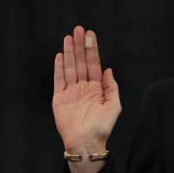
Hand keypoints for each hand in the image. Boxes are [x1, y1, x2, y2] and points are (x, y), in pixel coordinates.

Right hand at [52, 25, 121, 152]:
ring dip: (69, 52)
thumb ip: (111, 87)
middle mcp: (83, 88)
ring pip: (70, 67)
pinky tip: (60, 55)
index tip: (90, 34)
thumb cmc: (102, 128)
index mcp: (96, 89)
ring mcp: (71, 92)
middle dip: (80, 45)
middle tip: (78, 29)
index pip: (94, 64)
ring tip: (69, 37)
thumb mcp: (114, 106)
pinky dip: (59, 67)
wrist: (86, 143)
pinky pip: (59, 80)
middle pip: (81, 62)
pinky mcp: (59, 99)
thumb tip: (108, 69)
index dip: (92, 49)